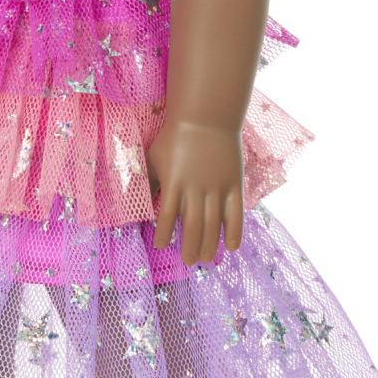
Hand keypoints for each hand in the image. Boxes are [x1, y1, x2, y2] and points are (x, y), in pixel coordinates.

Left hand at [146, 119, 244, 266]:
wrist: (205, 117)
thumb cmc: (175, 137)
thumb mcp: (155, 156)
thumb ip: (150, 180)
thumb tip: (141, 201)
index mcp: (174, 182)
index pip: (167, 216)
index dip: (164, 233)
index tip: (162, 244)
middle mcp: (195, 187)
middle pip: (193, 225)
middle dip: (190, 247)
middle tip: (189, 261)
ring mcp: (217, 186)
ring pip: (214, 223)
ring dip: (211, 244)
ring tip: (206, 258)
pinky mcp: (233, 183)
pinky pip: (236, 212)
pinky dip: (235, 231)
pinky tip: (232, 247)